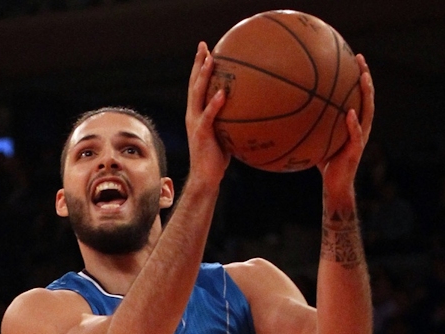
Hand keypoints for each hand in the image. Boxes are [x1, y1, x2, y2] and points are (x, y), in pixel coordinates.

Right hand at [185, 42, 230, 188]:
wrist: (206, 177)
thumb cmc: (217, 158)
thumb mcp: (226, 134)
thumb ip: (232, 120)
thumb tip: (251, 110)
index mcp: (197, 113)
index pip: (197, 85)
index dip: (200, 67)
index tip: (206, 50)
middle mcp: (192, 114)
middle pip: (194, 83)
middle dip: (198, 63)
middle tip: (203, 45)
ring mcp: (195, 123)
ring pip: (197, 94)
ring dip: (203, 76)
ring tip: (210, 60)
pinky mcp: (201, 134)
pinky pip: (208, 116)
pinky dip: (214, 104)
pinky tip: (222, 93)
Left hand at [317, 53, 374, 194]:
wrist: (334, 185)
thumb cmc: (325, 162)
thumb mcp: (317, 138)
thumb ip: (310, 124)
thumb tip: (289, 108)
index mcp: (353, 123)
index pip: (358, 96)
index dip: (358, 77)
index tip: (353, 57)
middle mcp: (360, 127)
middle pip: (367, 98)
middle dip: (365, 77)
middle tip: (360, 59)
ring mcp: (360, 138)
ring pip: (367, 112)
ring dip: (366, 95)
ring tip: (363, 78)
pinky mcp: (355, 151)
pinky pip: (356, 135)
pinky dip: (353, 124)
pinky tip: (349, 113)